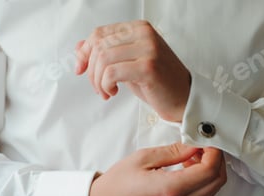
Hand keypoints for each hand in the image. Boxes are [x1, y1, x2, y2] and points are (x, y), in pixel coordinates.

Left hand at [75, 20, 190, 121]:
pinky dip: (106, 85)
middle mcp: (144, 34)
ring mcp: (148, 49)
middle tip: (99, 87)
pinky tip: (113, 92)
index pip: (99, 34)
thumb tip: (79, 48)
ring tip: (106, 91)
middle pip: (99, 46)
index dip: (84, 53)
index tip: (81, 69)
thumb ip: (106, 53)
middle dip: (92, 71)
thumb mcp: (127, 64)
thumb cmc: (158, 83)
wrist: (184, 99)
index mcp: (139, 28)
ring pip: (103, 59)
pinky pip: (112, 72)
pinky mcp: (148, 67)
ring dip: (98, 80)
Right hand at [88, 143, 226, 195]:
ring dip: (210, 171)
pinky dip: (202, 181)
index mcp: (171, 189)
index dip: (214, 153)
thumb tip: (195, 145)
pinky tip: (187, 169)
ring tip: (193, 156)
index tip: (207, 142)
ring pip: (212, 190)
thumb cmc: (117, 184)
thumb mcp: (144, 158)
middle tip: (204, 146)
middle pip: (217, 182)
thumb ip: (174, 151)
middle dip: (216, 161)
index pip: (209, 170)